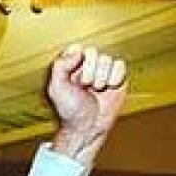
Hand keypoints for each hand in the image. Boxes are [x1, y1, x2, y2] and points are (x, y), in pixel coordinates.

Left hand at [48, 45, 127, 163]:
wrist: (88, 127)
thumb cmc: (70, 110)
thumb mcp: (56, 88)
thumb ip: (60, 65)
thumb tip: (78, 52)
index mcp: (71, 65)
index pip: (77, 48)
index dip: (76, 61)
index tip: (73, 78)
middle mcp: (87, 65)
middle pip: (93, 52)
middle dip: (88, 73)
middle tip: (84, 87)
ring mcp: (103, 70)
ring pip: (107, 59)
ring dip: (100, 78)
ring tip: (95, 91)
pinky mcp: (117, 77)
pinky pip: (120, 66)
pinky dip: (114, 79)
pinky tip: (108, 90)